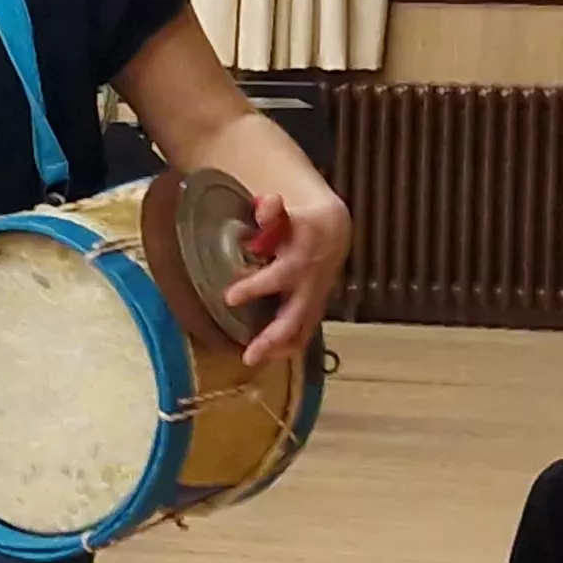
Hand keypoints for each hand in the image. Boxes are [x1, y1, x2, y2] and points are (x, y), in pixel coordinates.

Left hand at [225, 185, 350, 369]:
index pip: (280, 277)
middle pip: (294, 317)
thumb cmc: (299, 223)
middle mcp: (310, 284)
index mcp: (302, 258)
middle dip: (272, 337)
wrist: (333, 232)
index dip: (256, 287)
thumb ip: (273, 211)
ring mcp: (314, 300)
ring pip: (301, 331)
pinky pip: (304, 334)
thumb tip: (268, 202)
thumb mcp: (287, 212)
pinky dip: (287, 347)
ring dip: (278, 349)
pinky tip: (267, 357)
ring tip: (254, 360)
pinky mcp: (314, 309)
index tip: (229, 298)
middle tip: (249, 355)